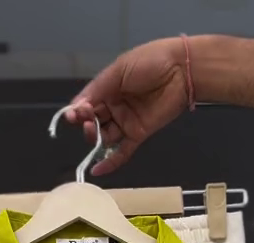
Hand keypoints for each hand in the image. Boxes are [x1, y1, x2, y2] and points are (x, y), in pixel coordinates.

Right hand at [65, 37, 189, 175]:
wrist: (180, 70)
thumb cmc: (149, 62)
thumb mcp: (119, 70)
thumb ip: (98, 89)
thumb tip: (75, 107)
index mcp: (108, 88)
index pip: (87, 104)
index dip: (78, 112)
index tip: (73, 116)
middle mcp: (114, 106)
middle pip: (94, 121)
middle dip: (86, 124)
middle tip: (87, 123)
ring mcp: (126, 122)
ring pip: (105, 136)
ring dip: (96, 138)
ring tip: (93, 133)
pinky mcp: (138, 134)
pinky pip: (122, 152)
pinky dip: (110, 162)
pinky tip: (97, 170)